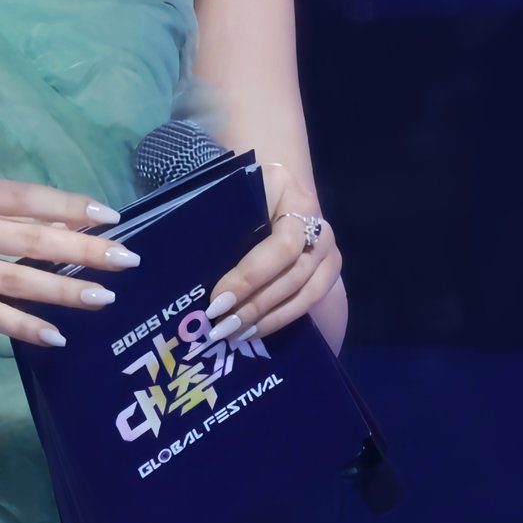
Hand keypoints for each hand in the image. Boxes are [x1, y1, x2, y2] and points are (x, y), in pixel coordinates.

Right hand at [0, 174, 143, 348]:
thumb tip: (61, 223)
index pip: (24, 197)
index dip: (68, 206)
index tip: (109, 215)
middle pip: (28, 238)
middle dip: (82, 249)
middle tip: (125, 257)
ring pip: (16, 280)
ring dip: (64, 290)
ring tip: (104, 297)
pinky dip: (25, 326)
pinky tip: (57, 335)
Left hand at [206, 161, 342, 344]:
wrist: (273, 187)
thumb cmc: (244, 191)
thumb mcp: (234, 195)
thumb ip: (223, 225)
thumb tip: (194, 269)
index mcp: (295, 198)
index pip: (282, 246)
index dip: (250, 276)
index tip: (217, 298)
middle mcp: (321, 226)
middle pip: (295, 273)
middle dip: (256, 304)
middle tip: (222, 325)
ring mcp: (328, 250)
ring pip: (308, 293)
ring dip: (270, 318)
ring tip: (236, 334)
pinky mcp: (328, 270)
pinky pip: (311, 301)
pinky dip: (282, 318)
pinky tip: (255, 330)